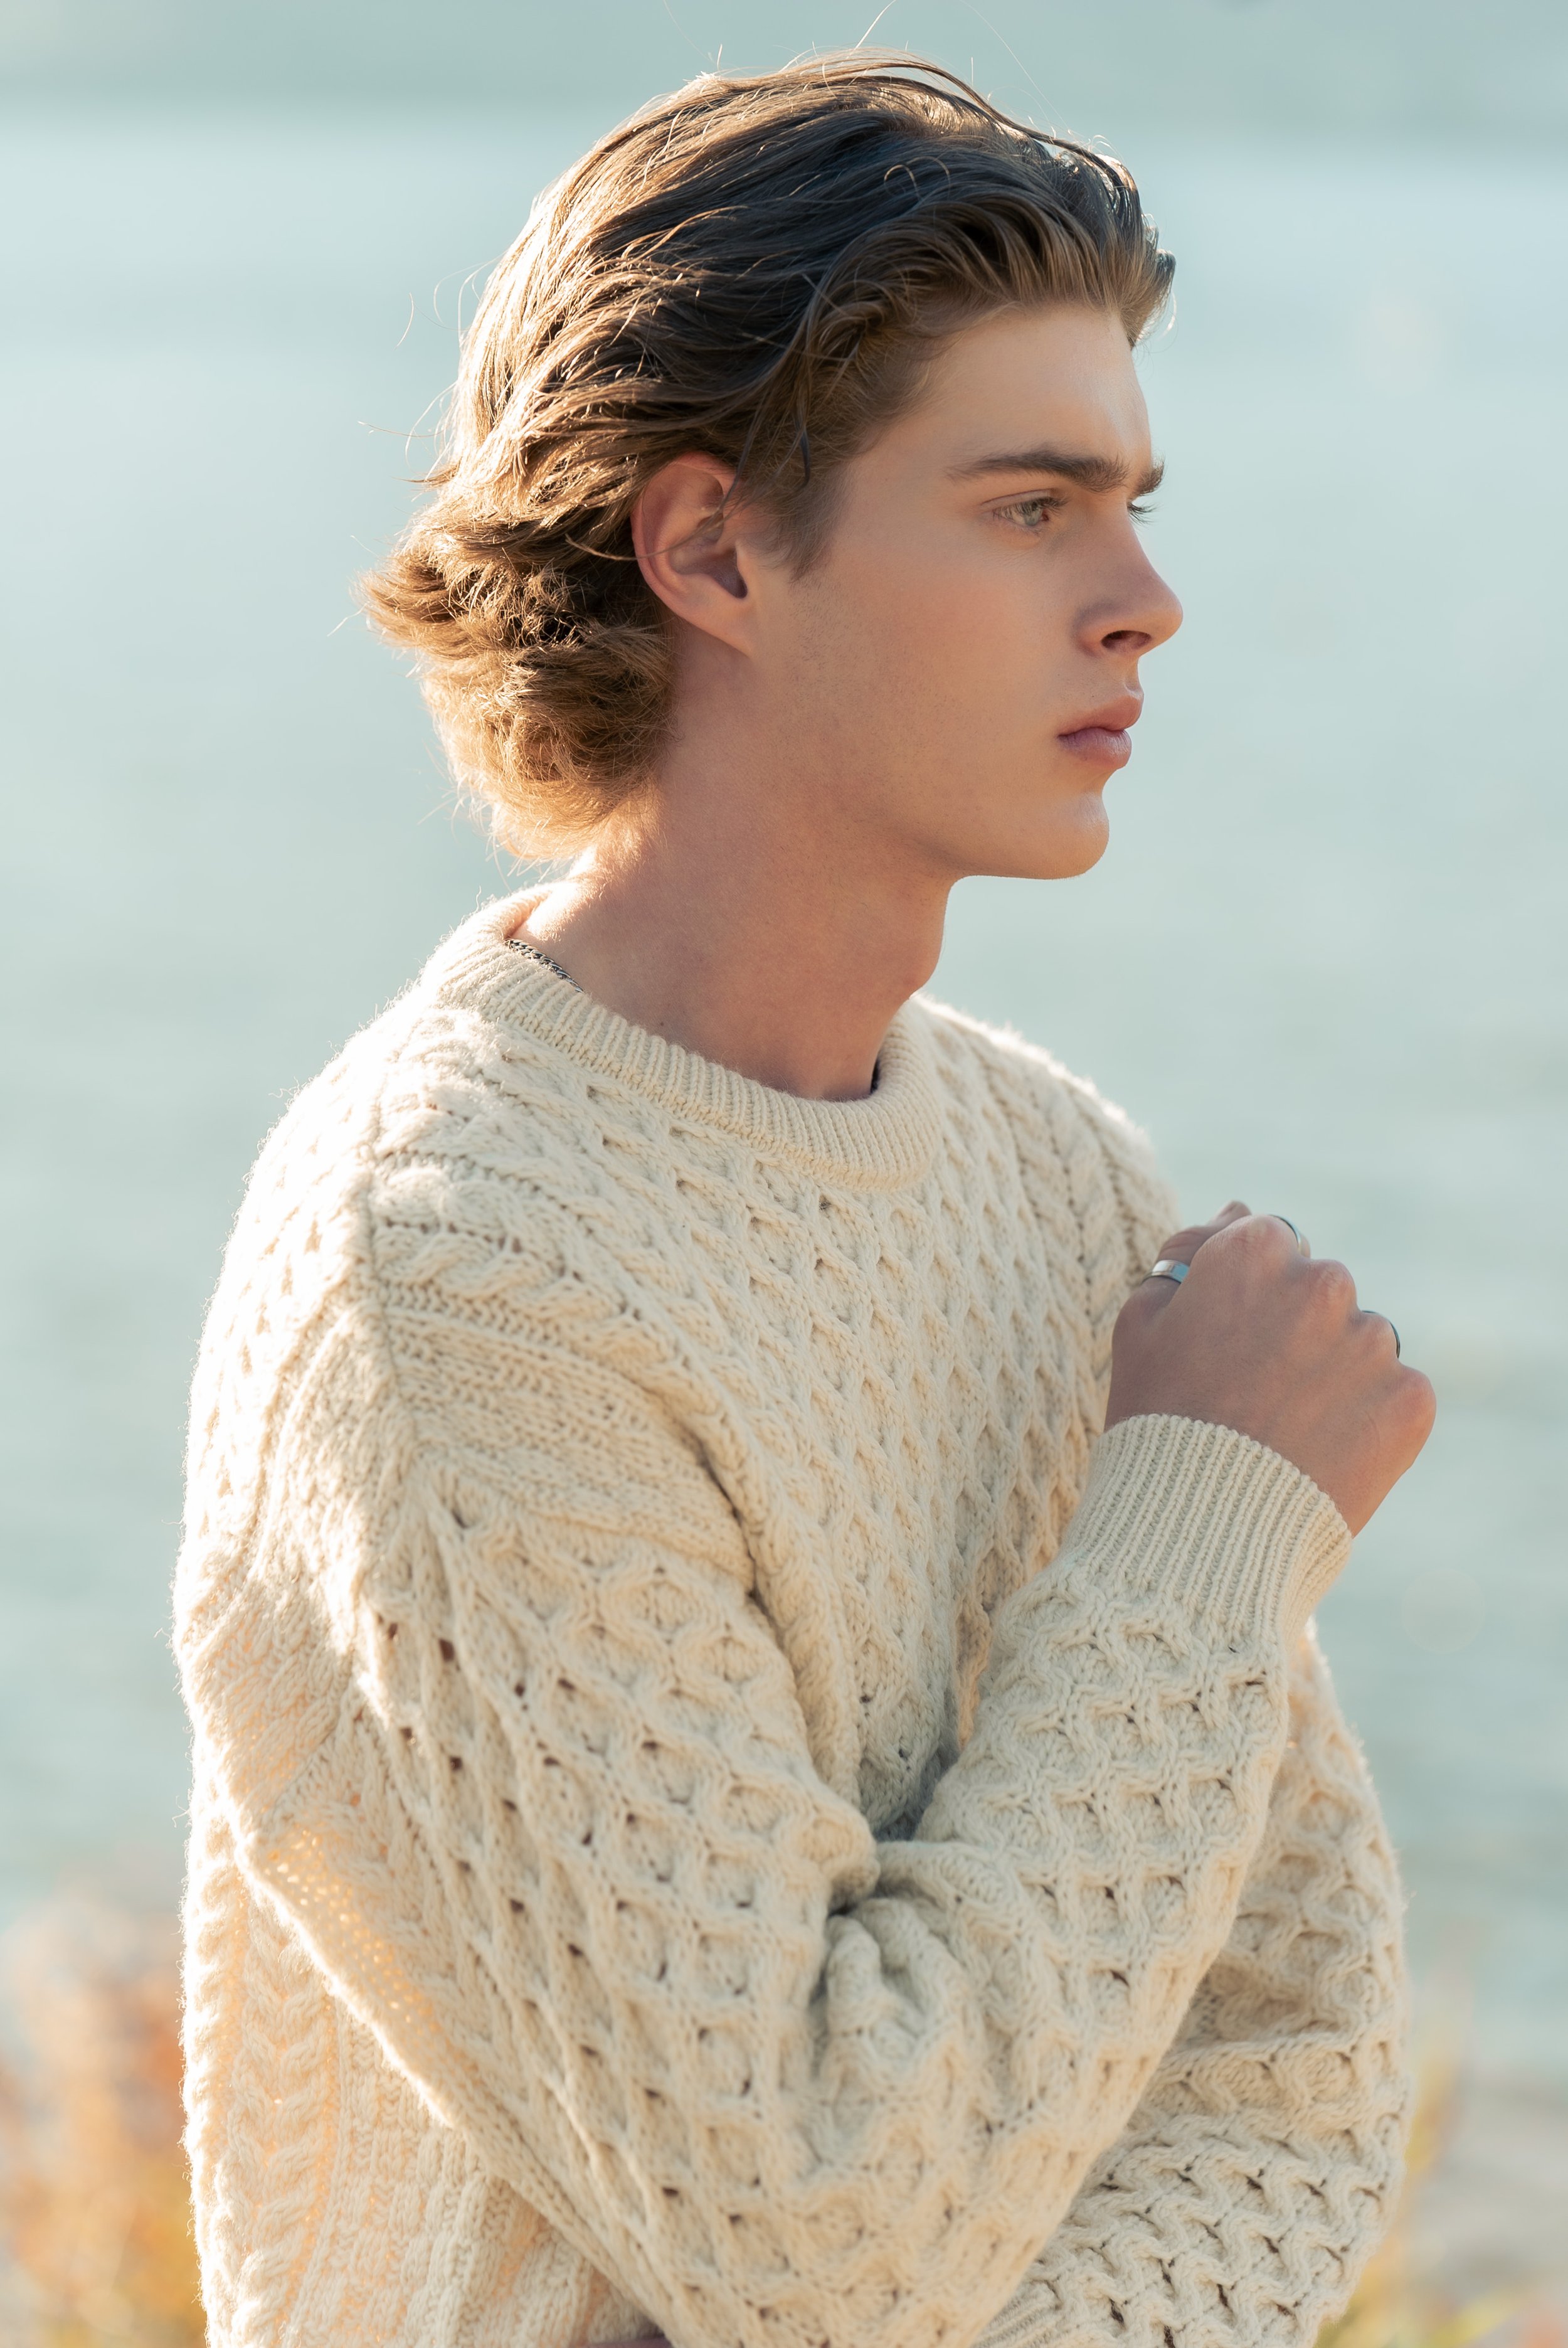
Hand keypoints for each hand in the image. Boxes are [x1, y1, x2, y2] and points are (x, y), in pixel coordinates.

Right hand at [1105, 1203, 1434, 1533]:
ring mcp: (1371, 1342)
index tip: (1226, 1343)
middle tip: (1254, 1394)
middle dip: (1297, 1328)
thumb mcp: (1143, 1324)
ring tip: (1287, 1431)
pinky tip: (1323, 1452)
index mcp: (1254, 1250)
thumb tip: (1237, 1210)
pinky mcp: (1410, 1400)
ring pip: (1362, 1341)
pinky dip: (1369, 1418)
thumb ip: (1189, 1253)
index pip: (1269, 1243)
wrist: (1201, 1532)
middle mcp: (1322, 1282)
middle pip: (1320, 1290)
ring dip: (1335, 1372)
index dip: (1245, 1295)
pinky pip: (1396, 1392)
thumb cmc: (1157, 1422)